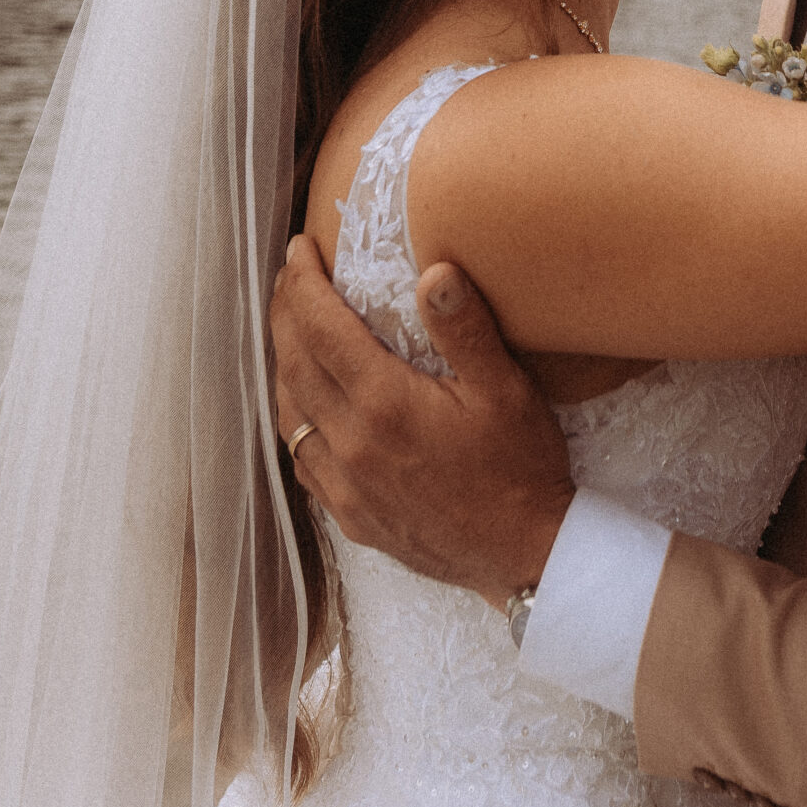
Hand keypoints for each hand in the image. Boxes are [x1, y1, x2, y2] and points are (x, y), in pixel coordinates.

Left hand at [271, 239, 574, 606]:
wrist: (523, 556)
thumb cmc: (520, 469)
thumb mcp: (505, 390)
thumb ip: (465, 329)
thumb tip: (434, 271)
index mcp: (384, 405)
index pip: (321, 328)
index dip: (302, 284)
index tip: (298, 250)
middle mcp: (351, 444)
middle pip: (294, 365)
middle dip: (285, 313)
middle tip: (289, 276)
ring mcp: (345, 486)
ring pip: (289, 413)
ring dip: (283, 364)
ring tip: (291, 329)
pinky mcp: (350, 516)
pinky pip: (302, 458)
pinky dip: (295, 418)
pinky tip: (307, 406)